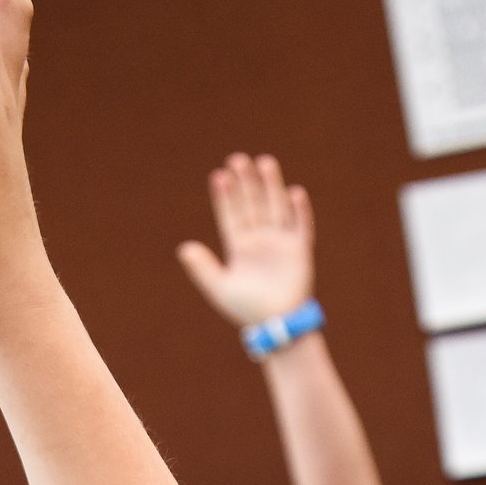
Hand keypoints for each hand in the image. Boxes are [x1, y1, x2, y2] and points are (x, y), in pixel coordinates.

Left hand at [176, 154, 315, 331]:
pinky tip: (295, 192)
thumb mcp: (220, 288)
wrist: (276, 325)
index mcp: (239, 247)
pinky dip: (300, 211)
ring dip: (271, 186)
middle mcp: (260, 240)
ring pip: (275, 207)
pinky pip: (301, 226)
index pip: (231, 214)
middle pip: (252, 204)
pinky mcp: (300, 251)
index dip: (225, 196)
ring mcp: (281, 243)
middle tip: (237, 159)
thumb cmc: (247, 310)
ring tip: (265, 162)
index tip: (218, 176)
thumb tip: (183, 248)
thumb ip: (202, 268)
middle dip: (246, 183)